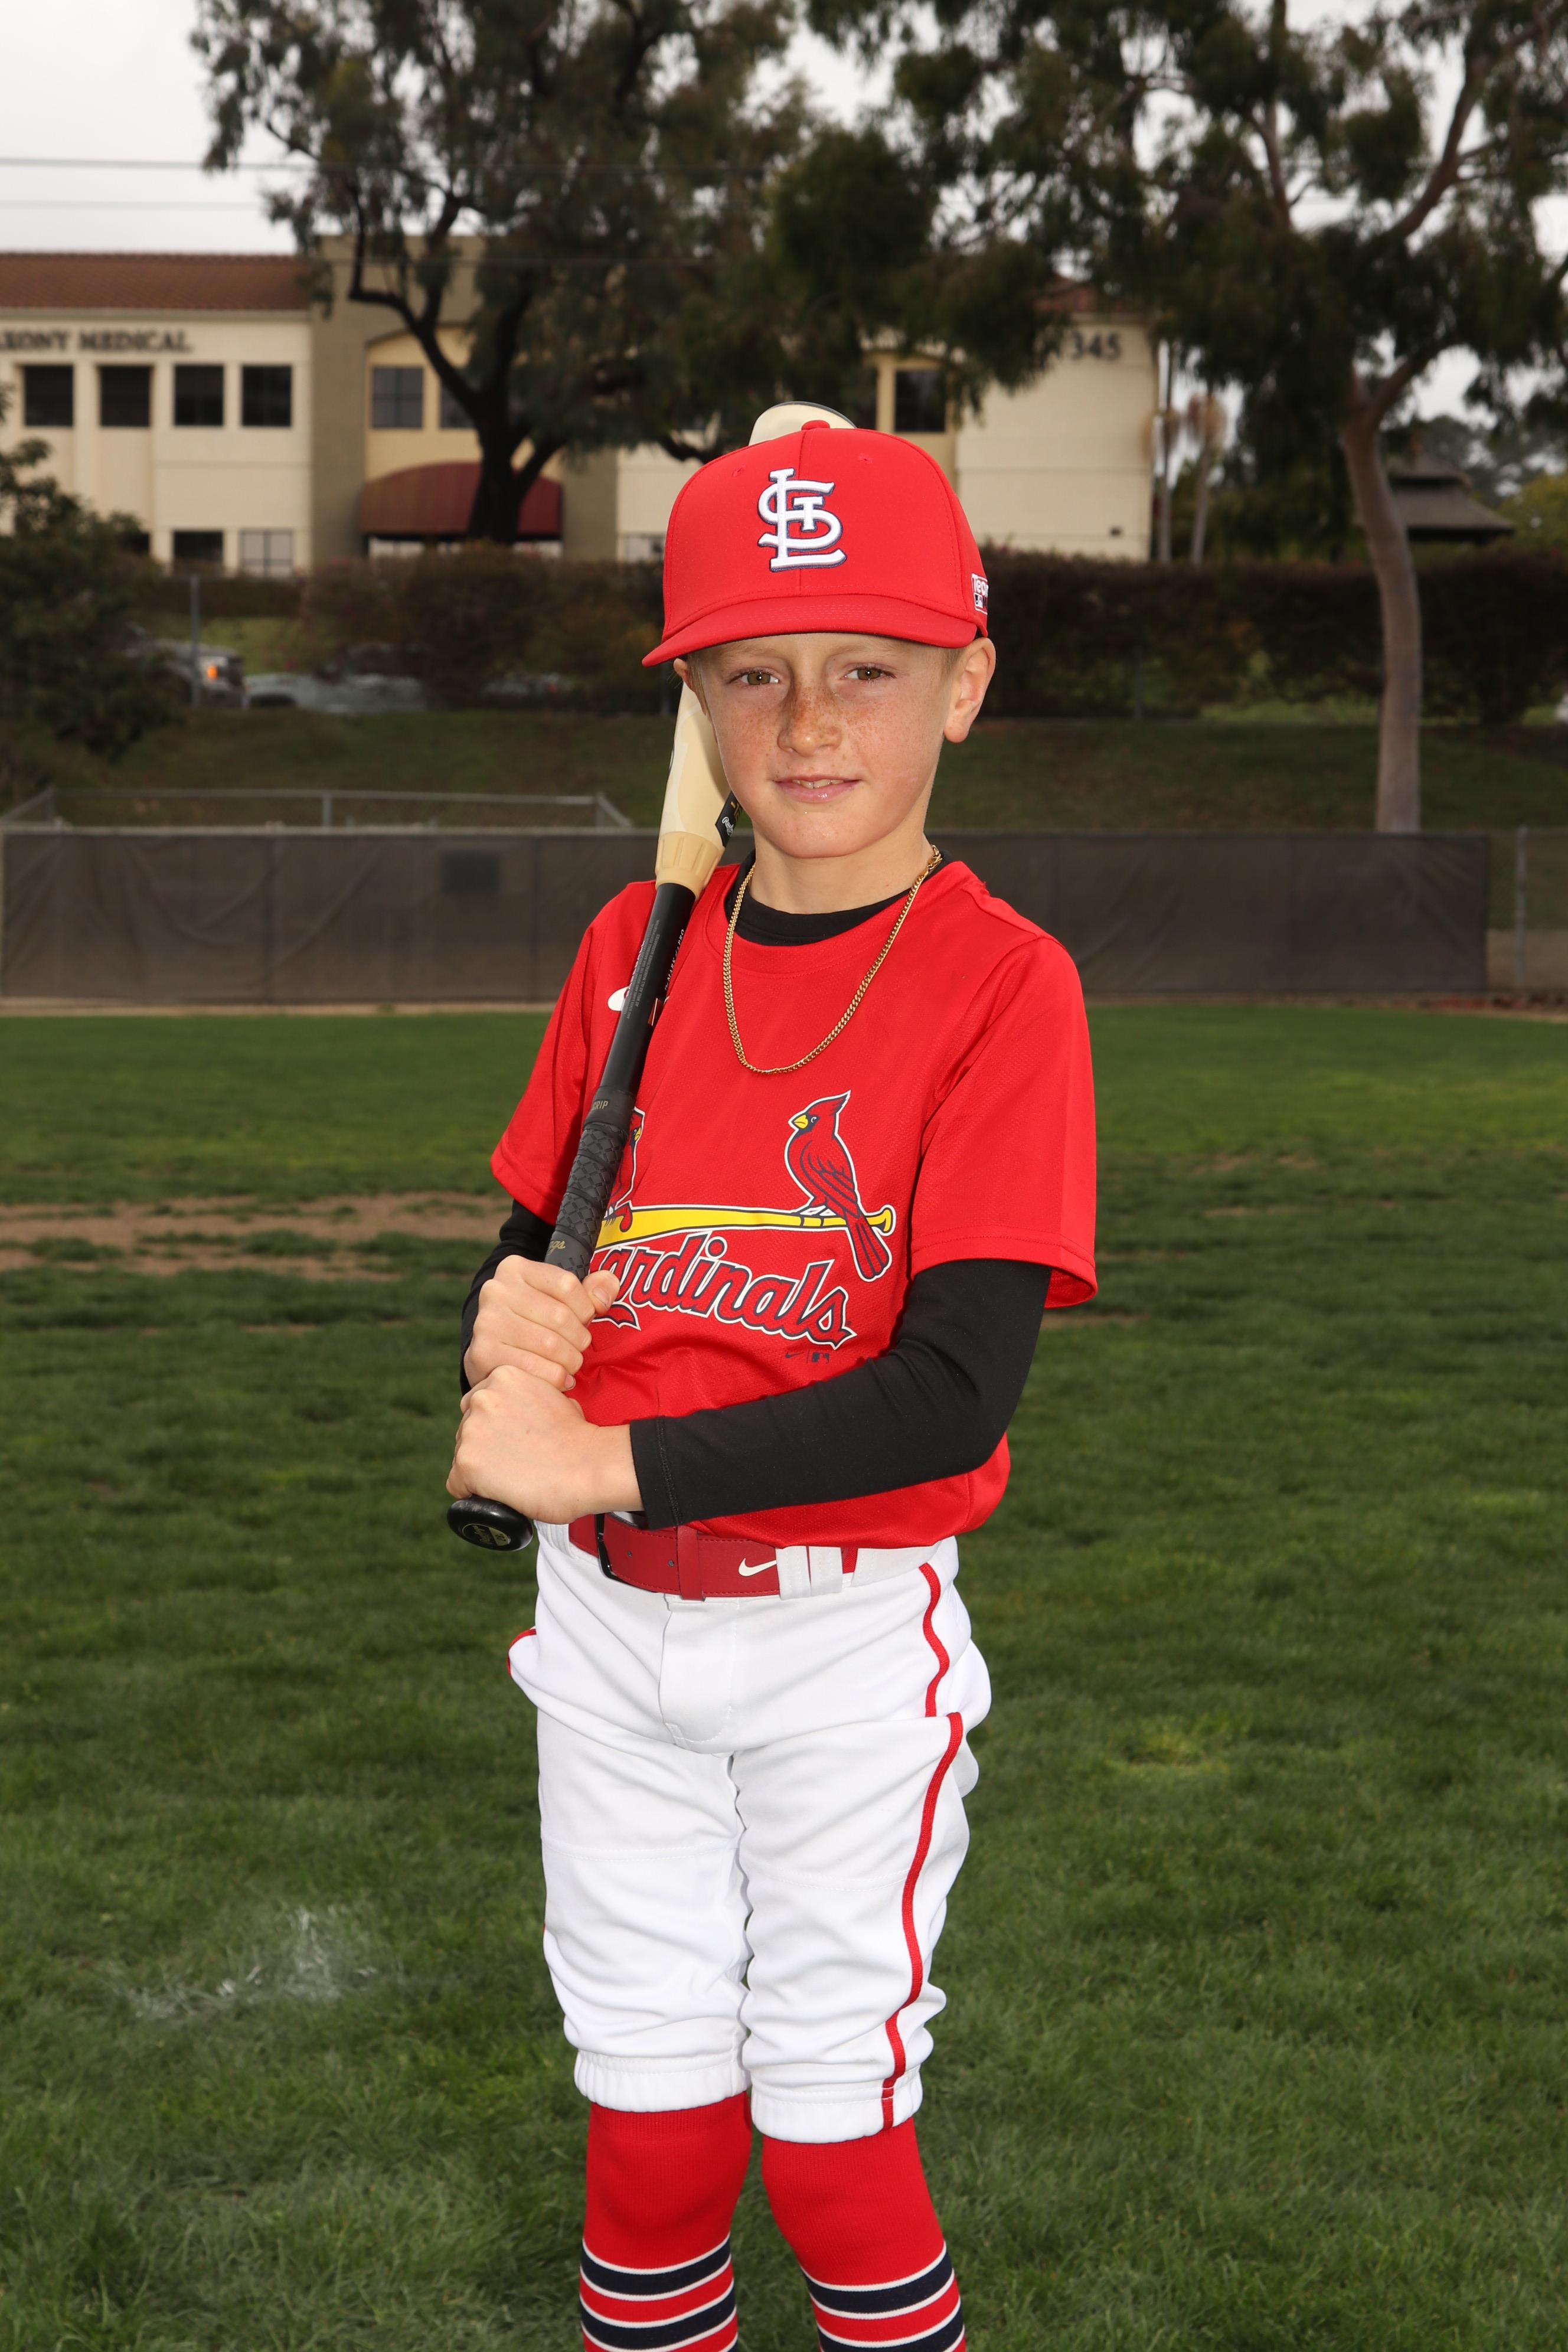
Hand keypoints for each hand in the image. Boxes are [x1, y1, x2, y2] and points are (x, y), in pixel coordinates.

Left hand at [447, 1364, 641, 1524]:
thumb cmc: (578, 1439)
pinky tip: (502, 1491)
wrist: (589, 1466)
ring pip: (463, 1456)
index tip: (515, 1440)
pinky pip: (457, 1485)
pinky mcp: (466, 1463)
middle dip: (487, 1446)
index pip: (480, 1404)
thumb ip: (524, 1400)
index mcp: (502, 1377)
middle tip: (517, 1460)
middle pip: (468, 1429)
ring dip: (483, 1469)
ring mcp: (470, 1430)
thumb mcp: (552, 1397)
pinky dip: (475, 1493)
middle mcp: (481, 1398)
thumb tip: (513, 1419)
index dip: (496, 1427)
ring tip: (516, 1476)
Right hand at [465, 1256, 619, 1391]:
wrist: (496, 1354)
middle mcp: (495, 1290)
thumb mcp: (563, 1299)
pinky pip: (534, 1368)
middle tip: (580, 1349)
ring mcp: (485, 1322)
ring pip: (550, 1344)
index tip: (585, 1320)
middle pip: (560, 1316)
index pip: (567, 1284)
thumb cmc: (536, 1322)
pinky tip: (560, 1379)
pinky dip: (555, 1378)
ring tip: (571, 1364)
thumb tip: (604, 1297)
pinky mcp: (482, 1353)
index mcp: (515, 1268)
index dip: (586, 1308)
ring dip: (570, 1360)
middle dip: (580, 1338)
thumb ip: (592, 1290)